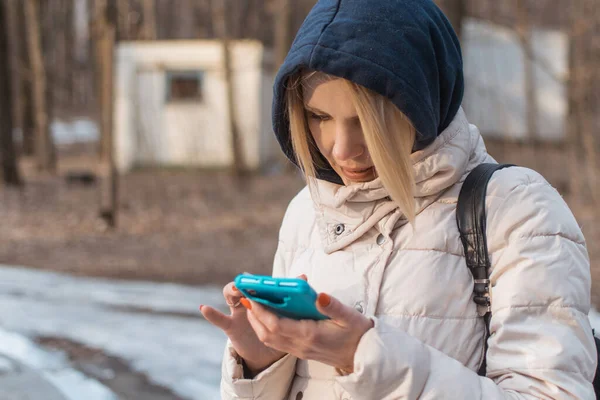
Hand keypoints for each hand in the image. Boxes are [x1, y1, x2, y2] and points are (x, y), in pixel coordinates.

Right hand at [200, 281, 285, 375]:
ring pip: (230, 297)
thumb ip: (294, 294)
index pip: (258, 281)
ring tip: (235, 290)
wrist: (269, 353)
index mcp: (261, 294)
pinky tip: (205, 308)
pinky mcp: (232, 326)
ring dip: (231, 291)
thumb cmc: (279, 328)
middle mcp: (248, 300)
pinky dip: (211, 314)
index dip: (257, 278)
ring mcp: (238, 312)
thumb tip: (303, 278)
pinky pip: (220, 320)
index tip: (260, 276)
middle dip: (244, 282)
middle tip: (248, 281)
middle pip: (242, 285)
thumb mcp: (290, 312)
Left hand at [242, 291, 373, 371]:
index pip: (277, 325)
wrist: (364, 356)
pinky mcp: (300, 351)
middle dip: (254, 316)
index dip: (261, 311)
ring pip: (269, 339)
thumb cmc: (357, 333)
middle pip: (267, 333)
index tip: (253, 297)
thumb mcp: (349, 316)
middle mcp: (301, 345)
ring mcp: (299, 350)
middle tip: (247, 297)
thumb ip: (332, 306)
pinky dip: (266, 329)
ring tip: (253, 305)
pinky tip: (267, 316)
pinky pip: (277, 342)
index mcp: (310, 335)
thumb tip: (318, 295)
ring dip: (258, 323)